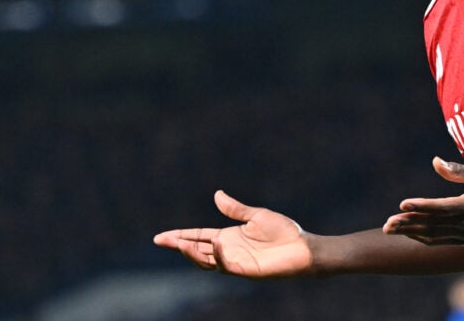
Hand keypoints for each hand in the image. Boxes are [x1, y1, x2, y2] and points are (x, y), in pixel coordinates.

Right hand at [153, 190, 311, 277]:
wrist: (303, 247)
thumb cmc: (283, 232)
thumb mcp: (256, 215)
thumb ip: (235, 208)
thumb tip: (217, 194)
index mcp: (229, 236)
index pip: (199, 236)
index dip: (181, 236)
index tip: (162, 236)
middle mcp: (228, 250)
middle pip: (196, 250)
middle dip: (178, 245)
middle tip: (160, 240)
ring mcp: (235, 262)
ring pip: (206, 261)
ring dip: (192, 253)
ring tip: (180, 243)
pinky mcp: (246, 270)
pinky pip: (227, 266)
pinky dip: (219, 256)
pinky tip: (215, 244)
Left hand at [382, 157, 463, 245]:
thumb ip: (459, 170)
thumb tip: (435, 161)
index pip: (442, 208)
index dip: (421, 207)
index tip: (402, 204)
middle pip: (434, 225)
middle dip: (409, 224)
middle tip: (387, 224)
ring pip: (435, 236)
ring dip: (411, 232)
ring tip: (390, 229)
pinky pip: (441, 241)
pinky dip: (423, 237)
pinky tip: (409, 232)